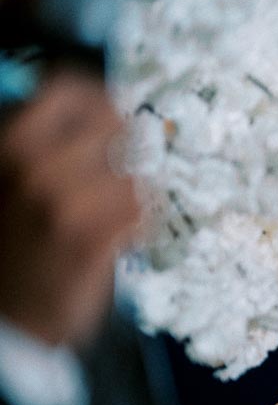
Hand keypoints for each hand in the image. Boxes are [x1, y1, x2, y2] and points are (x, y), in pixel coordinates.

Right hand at [0, 68, 136, 347]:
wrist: (8, 314)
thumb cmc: (12, 240)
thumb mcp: (8, 176)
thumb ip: (38, 137)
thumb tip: (82, 94)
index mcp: (10, 145)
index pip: (69, 89)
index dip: (95, 97)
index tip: (104, 112)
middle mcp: (36, 168)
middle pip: (115, 125)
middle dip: (120, 147)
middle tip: (109, 170)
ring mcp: (66, 204)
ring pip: (131, 172)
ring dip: (125, 192)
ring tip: (96, 215)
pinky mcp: (94, 239)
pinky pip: (139, 209)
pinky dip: (132, 222)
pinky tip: (106, 237)